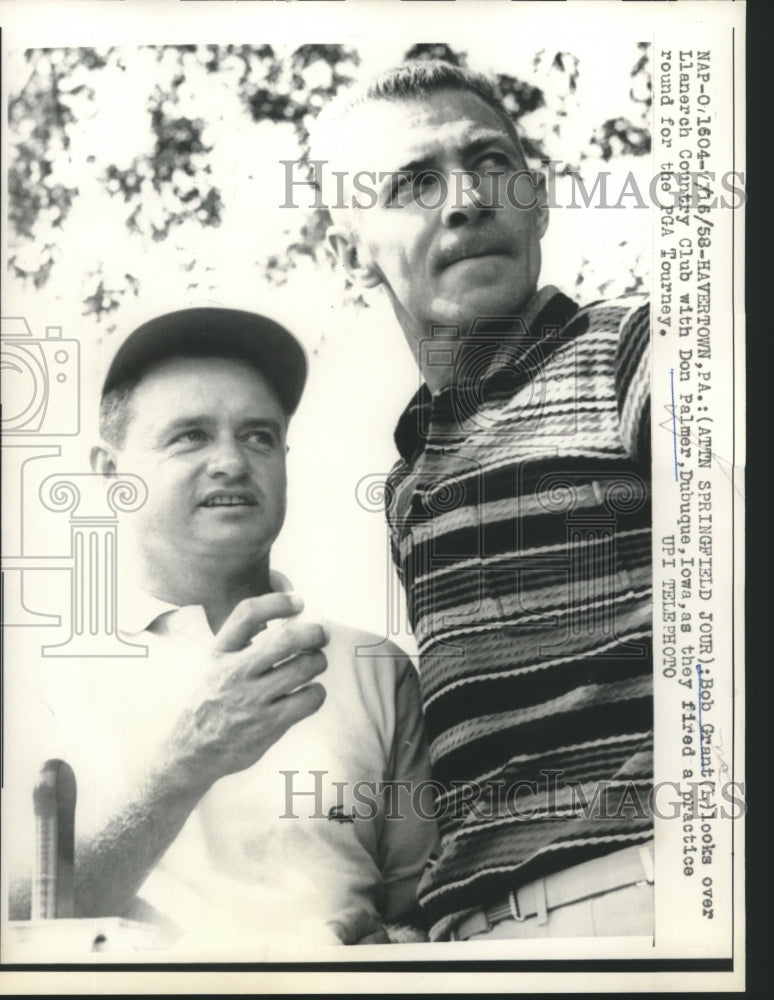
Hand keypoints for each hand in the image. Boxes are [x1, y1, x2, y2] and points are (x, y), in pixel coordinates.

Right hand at [164, 593, 327, 791]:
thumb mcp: (215, 664)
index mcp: (220, 652)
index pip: (248, 613)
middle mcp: (235, 672)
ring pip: (304, 668)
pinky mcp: (269, 724)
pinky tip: (310, 693)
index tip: (298, 602)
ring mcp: (252, 700)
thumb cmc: (212, 700)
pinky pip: (309, 699)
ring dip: (318, 662)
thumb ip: (243, 642)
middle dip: (313, 633)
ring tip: (315, 664)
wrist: (192, 750)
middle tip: (320, 635)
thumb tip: (289, 616)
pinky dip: (317, 692)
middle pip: (285, 639)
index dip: (278, 602)